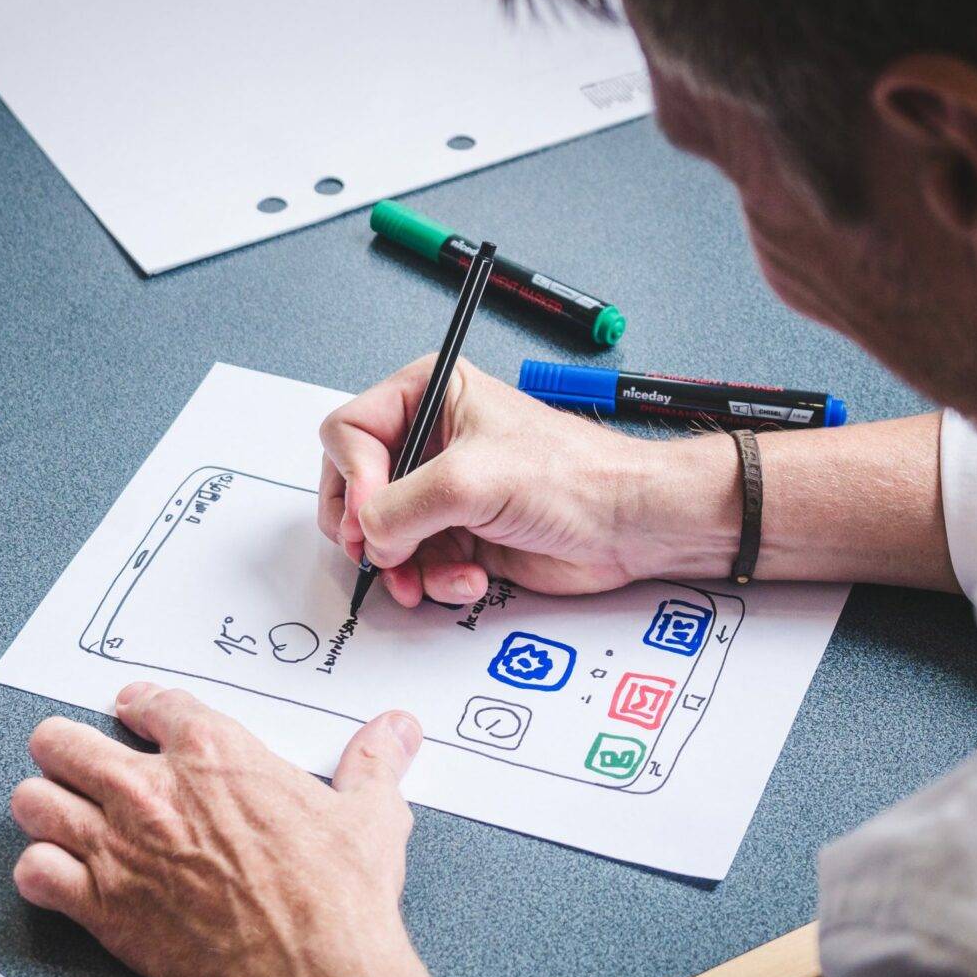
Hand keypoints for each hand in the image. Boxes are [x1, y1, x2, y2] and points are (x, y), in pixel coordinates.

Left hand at [9, 684, 432, 976]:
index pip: (148, 702)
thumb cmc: (340, 898)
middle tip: (82, 767)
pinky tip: (59, 879)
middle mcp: (153, 790)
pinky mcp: (101, 907)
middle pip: (63, 742)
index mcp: (214, 751)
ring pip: (33, 801)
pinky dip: (39, 875)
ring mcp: (118, 847)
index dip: (138, 707)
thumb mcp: (370, 816)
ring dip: (45, 808)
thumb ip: (374, 763)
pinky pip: (33, 872)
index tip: (133, 715)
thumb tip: (397, 730)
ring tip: (62, 819)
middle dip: (68, 752)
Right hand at [318, 356, 741, 608]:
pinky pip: (416, 566)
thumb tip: (366, 537)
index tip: (372, 517)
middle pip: (356, 489)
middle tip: (380, 556)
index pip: (349, 432)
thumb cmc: (573, 477)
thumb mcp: (470, 480)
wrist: (627, 526)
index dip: (353, 479)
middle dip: (369, 531)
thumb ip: (400, 508)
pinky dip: (435, 580)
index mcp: (429, 395)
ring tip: (427, 578)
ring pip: (382, 537)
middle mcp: (430, 441)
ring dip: (404, 567)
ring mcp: (443, 492)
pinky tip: (470, 578)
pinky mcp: (459, 536)